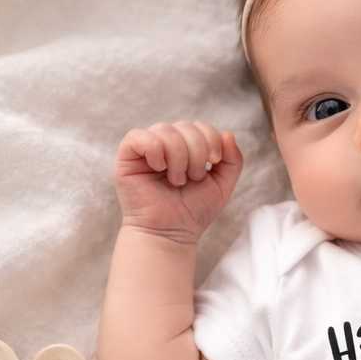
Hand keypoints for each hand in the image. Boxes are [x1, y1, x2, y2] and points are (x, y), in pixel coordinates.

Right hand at [114, 121, 243, 242]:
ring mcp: (146, 149)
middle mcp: (165, 144)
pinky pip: (139, 137)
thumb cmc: (193, 212)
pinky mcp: (127, 157)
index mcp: (186, 148)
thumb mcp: (222, 186)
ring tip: (176, 180)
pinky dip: (154, 151)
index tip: (212, 162)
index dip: (211, 139)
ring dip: (177, 156)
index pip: (200, 126)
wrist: (171, 234)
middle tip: (192, 178)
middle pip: (185, 125)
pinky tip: (159, 169)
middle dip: (196, 152)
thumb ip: (233, 160)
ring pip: (164, 129)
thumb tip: (228, 133)